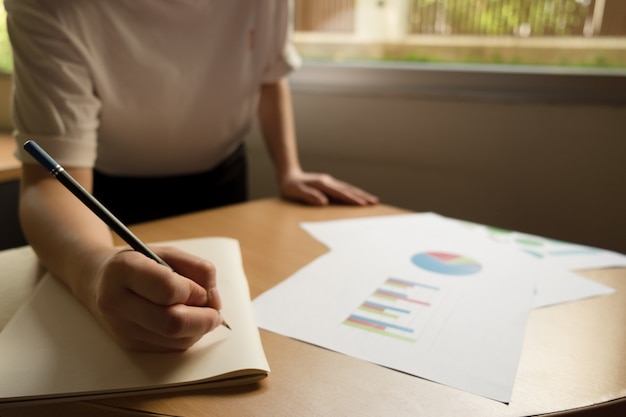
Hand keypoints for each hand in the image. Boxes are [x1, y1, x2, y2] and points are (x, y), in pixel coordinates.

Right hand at [89, 247, 222, 351]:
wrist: (101, 281)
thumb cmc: (141, 264)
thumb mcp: (169, 253)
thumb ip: (198, 269)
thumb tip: (214, 301)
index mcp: (125, 269)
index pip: (168, 289)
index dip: (195, 292)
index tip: (202, 290)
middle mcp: (117, 301)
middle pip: (172, 323)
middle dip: (204, 319)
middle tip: (213, 311)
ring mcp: (121, 327)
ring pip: (176, 340)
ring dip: (199, 329)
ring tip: (198, 312)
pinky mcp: (129, 344)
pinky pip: (171, 348)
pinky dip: (188, 336)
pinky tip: (185, 321)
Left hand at [280, 171, 378, 206]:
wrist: (288, 175)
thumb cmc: (290, 186)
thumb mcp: (296, 192)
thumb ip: (309, 196)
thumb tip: (324, 203)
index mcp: (322, 184)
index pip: (340, 193)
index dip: (352, 199)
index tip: (363, 204)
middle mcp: (328, 182)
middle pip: (349, 189)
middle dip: (362, 196)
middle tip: (375, 202)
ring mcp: (330, 182)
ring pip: (349, 188)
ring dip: (361, 194)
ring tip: (373, 200)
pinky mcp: (329, 185)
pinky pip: (345, 189)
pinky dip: (354, 193)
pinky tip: (360, 197)